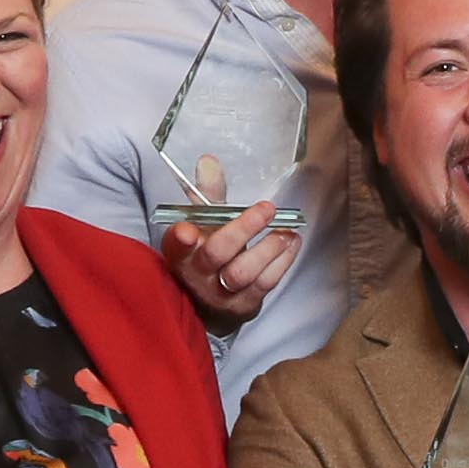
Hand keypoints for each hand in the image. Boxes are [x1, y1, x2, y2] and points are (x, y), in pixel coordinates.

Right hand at [157, 207, 303, 325]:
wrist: (213, 300)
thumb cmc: (207, 253)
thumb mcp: (202, 224)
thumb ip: (206, 195)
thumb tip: (209, 162)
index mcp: (181, 253)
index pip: (177, 246)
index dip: (180, 239)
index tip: (187, 231)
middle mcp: (198, 276)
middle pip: (216, 254)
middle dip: (242, 229)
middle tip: (266, 208)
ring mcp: (221, 294)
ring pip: (243, 272)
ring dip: (268, 248)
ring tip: (284, 229)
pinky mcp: (245, 305)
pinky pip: (265, 283)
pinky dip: (282, 261)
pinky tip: (291, 241)